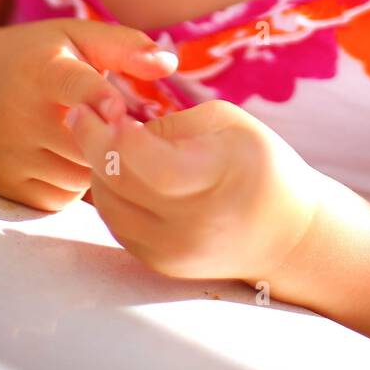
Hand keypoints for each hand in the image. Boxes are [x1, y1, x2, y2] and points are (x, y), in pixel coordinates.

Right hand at [0, 21, 177, 211]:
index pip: (73, 87)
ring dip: (93, 166)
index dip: (98, 100)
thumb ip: (126, 46)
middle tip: (118, 125)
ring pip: (77, 178)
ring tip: (82, 137)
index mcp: (41, 70)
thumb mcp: (79, 36)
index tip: (119, 112)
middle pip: (87, 145)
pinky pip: (57, 199)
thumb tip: (169, 62)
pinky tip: (62, 157)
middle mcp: (16, 113)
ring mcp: (5, 152)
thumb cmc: (43, 56)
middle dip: (111, 140)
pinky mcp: (0, 183)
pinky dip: (70, 185)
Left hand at [66, 94, 324, 284]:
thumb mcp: (227, 124)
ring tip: (99, 135)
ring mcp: (172, 251)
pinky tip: (116, 168)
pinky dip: (110, 193)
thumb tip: (118, 128)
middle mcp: (192, 226)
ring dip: (98, 168)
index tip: (103, 106)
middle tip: (82, 108)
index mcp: (218, 181)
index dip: (120, 137)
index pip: (156, 167)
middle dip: (93, 142)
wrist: (287, 235)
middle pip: (122, 184)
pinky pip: (117, 223)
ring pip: (109, 205)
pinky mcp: (158, 263)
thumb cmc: (260, 164)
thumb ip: (170, 125)